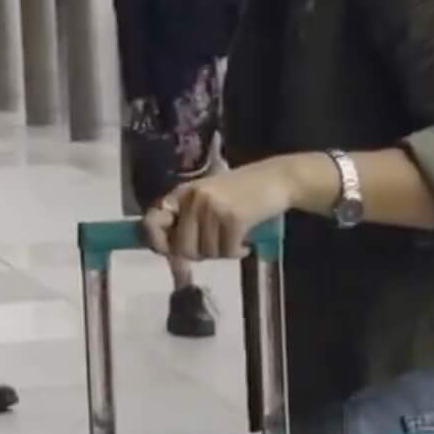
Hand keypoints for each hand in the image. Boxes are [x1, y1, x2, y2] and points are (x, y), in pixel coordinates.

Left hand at [143, 157, 315, 261]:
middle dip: (199, 255)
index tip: (170, 253)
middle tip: (216, 249)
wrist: (278, 179)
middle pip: (183, 247)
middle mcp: (194, 198)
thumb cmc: (245, 190)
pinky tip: (246, 245)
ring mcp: (213, 207)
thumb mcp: (210, 196)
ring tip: (234, 241)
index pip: (154, 220)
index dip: (158, 242)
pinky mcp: (233, 218)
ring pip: (207, 252)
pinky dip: (237, 253)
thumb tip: (170, 251)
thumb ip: (189, 217)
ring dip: (222, 253)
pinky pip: (227, 251)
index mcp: (184, 192)